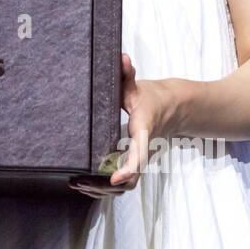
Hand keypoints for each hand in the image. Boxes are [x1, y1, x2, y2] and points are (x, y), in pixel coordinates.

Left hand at [69, 51, 174, 198]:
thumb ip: (127, 74)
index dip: (129, 167)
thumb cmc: (150, 98)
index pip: (139, 152)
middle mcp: (143, 149)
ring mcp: (139, 158)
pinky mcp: (133, 161)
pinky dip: (106, 188)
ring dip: (103, 190)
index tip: (114, 177)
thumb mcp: (138, 86)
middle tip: (79, 181)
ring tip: (78, 185)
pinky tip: (86, 184)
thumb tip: (122, 58)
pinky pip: (123, 182)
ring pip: (126, 186)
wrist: (171, 108)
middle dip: (105, 185)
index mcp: (143, 131)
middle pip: (130, 179)